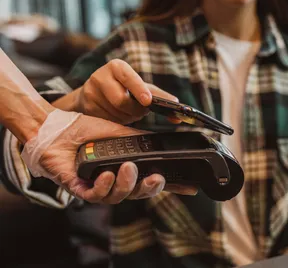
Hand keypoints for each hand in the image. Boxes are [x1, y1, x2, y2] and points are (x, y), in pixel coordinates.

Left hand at [37, 114, 196, 203]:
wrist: (59, 127)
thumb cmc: (89, 130)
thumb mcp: (122, 133)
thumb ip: (142, 141)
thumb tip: (165, 142)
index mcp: (128, 168)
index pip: (152, 180)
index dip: (171, 186)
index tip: (190, 187)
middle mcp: (115, 180)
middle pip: (138, 193)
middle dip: (150, 189)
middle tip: (156, 178)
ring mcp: (98, 186)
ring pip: (119, 197)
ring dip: (126, 184)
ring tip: (128, 168)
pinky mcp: (79, 188)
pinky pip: (96, 196)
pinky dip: (104, 186)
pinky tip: (106, 174)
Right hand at [75, 59, 179, 124]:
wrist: (93, 93)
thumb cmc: (122, 88)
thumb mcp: (139, 87)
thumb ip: (159, 95)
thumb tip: (178, 105)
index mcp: (117, 67)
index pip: (128, 77)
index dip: (138, 89)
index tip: (148, 101)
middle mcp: (100, 76)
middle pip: (122, 101)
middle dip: (135, 111)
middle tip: (140, 111)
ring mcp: (90, 92)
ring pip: (115, 113)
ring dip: (126, 117)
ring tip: (126, 111)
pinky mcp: (85, 107)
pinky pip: (106, 121)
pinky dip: (116, 122)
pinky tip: (115, 115)